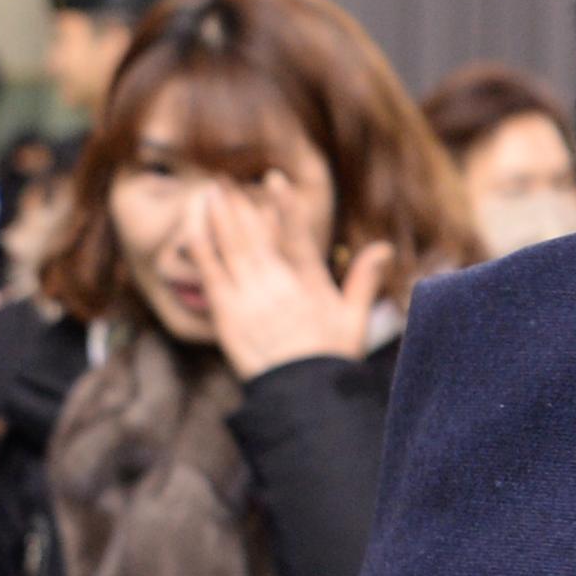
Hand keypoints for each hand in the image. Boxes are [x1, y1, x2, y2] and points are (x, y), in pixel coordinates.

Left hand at [186, 184, 392, 380]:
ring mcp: (251, 297)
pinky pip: (211, 271)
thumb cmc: (330, 361)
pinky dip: (202, 246)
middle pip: (256, 234)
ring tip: (211, 190)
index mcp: (310, 283)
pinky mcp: (227, 313)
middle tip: (225, 177)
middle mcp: (279, 284)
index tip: (273, 177)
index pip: (297, 235)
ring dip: (219, 215)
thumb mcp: (355, 320)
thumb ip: (364, 280)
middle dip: (240, 203)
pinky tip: (193, 225)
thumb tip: (382, 248)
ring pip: (232, 246)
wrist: (302, 397)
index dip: (285, 205)